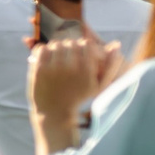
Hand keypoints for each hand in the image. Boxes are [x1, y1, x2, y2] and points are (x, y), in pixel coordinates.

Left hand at [27, 36, 121, 153]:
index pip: (86, 43)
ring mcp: (53, 68)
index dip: (84, 46)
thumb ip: (110, 64)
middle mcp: (70, 67)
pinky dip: (44, 50)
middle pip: (71, 42)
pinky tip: (47, 57)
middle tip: (69, 54)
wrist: (54, 112)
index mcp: (86, 70)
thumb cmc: (79, 97)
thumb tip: (116, 43)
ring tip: (59, 56)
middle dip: (70, 47)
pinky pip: (41, 48)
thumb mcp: (98, 85)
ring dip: (57, 48)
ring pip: (56, 44)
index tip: (81, 53)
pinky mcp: (38, 70)